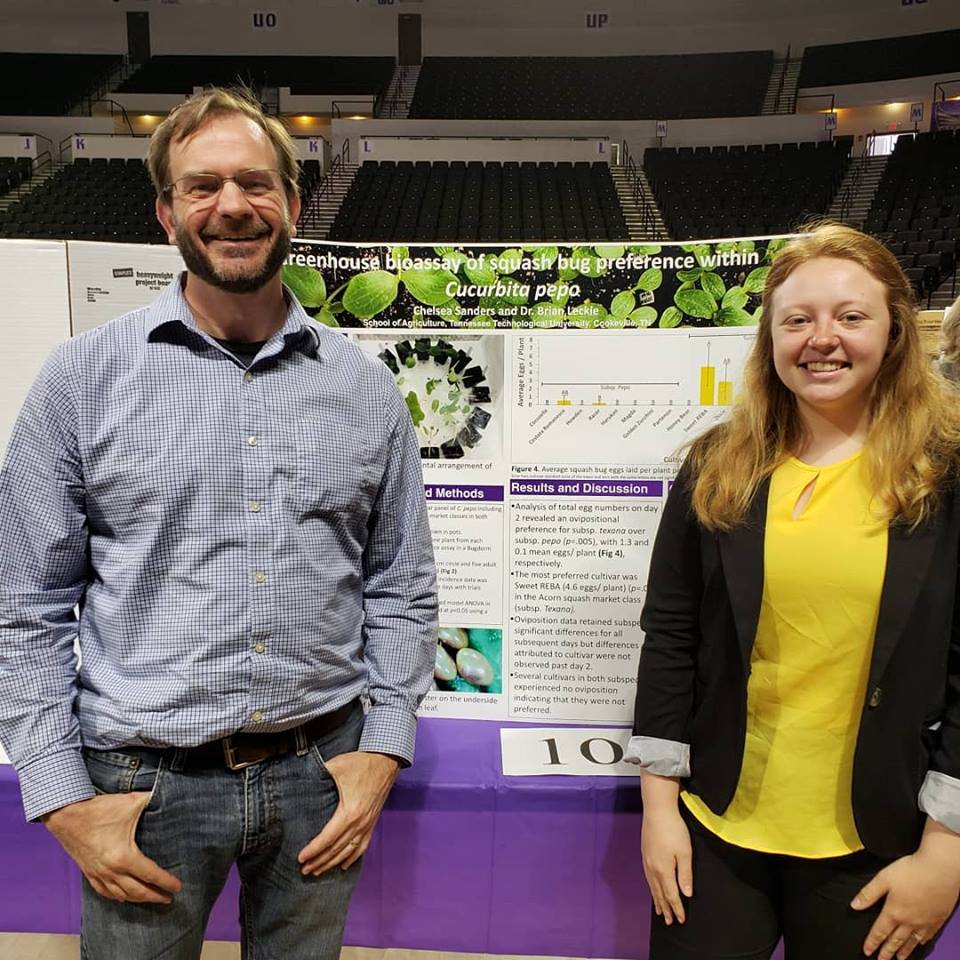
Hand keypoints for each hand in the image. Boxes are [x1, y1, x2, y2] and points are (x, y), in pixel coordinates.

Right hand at [43, 793, 181, 903]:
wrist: (66, 816)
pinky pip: (104, 892)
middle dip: (155, 896)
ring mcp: (98, 874)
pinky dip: (117, 897)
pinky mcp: (88, 873)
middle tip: (168, 899)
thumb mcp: (130, 802)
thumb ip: (151, 799)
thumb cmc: (98, 810)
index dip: (166, 882)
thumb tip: (167, 793)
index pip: (151, 874)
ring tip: (151, 899)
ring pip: (122, 895)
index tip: (177, 887)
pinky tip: (124, 898)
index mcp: (124, 856)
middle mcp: (111, 870)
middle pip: (138, 891)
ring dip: (138, 899)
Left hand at [297, 751, 398, 875]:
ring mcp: (368, 824)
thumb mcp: (337, 766)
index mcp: (350, 812)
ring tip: (319, 871)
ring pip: (349, 851)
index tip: (301, 858)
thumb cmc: (361, 763)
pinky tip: (344, 865)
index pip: (328, 838)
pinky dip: (353, 858)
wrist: (386, 761)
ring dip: (333, 863)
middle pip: (336, 849)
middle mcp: (360, 823)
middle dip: (319, 861)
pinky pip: (362, 845)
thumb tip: (301, 776)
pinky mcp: (373, 822)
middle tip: (305, 870)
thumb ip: (318, 773)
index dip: (313, 850)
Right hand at [642, 804, 692, 924]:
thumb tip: (686, 893)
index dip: (677, 908)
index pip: (672, 895)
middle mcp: (653, 868)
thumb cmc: (674, 830)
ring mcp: (647, 861)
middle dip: (666, 908)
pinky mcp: (645, 853)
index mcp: (664, 870)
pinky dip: (651, 888)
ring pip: (652, 886)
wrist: (657, 810)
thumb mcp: (685, 852)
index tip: (681, 920)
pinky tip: (653, 887)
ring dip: (657, 900)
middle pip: (660, 893)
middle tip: (670, 921)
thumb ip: (685, 874)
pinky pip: (648, 878)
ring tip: (660, 910)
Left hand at [853, 822, 959, 958]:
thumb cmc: (910, 871)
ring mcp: (925, 922)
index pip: (880, 931)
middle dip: (887, 951)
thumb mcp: (883, 878)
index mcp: (894, 912)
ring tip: (899, 959)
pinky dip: (921, 942)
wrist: (940, 870)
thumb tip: (854, 906)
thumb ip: (868, 893)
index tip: (867, 951)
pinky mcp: (938, 919)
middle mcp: (909, 921)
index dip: (872, 942)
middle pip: (896, 940)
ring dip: (904, 951)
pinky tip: (920, 943)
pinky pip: (928, 935)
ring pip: (913, 941)